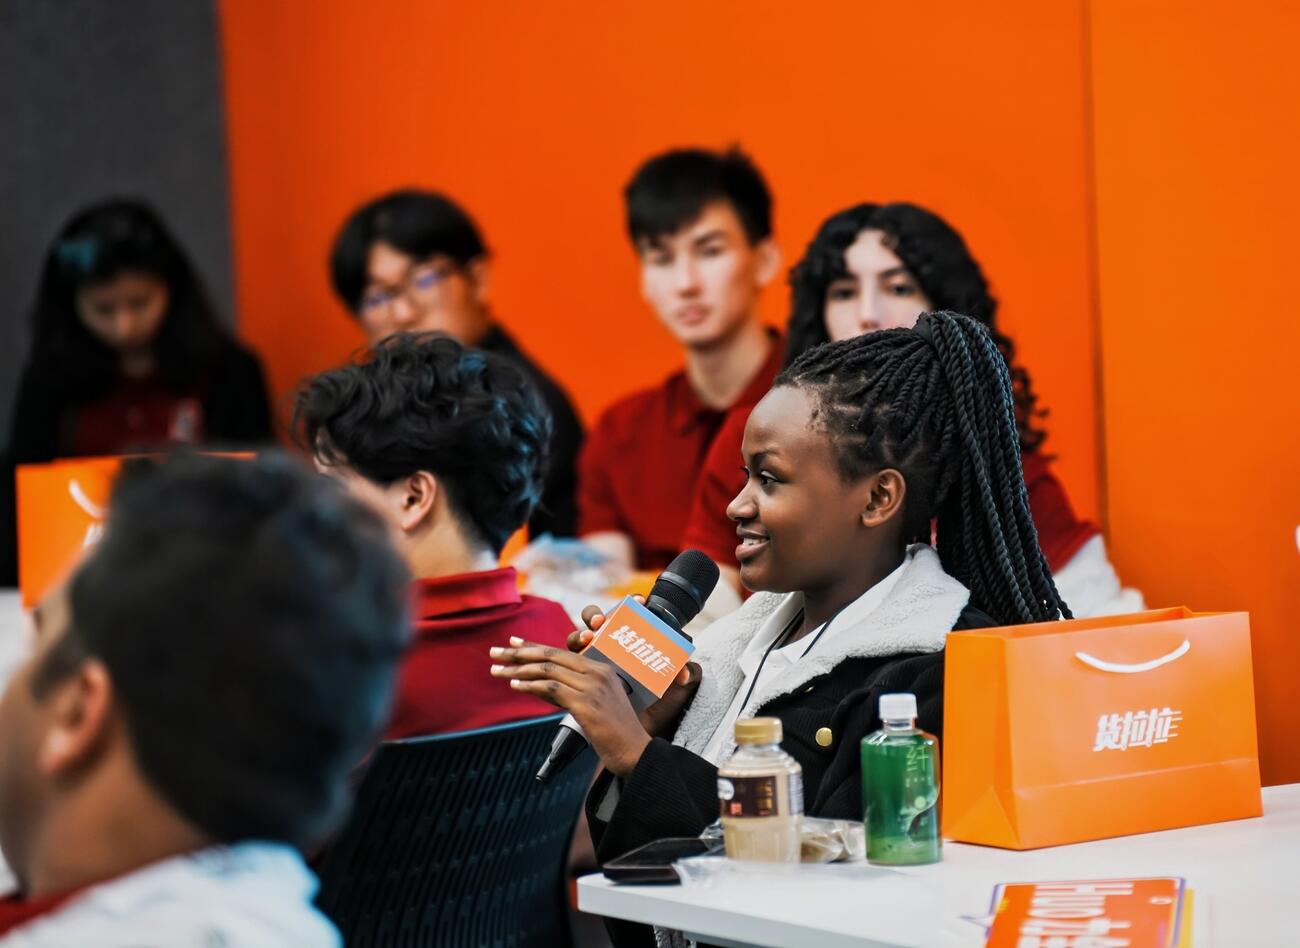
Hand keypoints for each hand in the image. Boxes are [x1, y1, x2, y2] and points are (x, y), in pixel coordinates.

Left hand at [490, 636, 650, 776]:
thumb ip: (568, 691)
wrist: (635, 752)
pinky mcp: (586, 703)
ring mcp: (592, 686)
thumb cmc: (614, 732)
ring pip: (548, 670)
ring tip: (497, 670)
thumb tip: (535, 685)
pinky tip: (515, 686)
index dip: (534, 646)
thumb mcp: (593, 704)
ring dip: (518, 669)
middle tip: (496, 652)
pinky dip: (530, 686)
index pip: (561, 651)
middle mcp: (597, 672)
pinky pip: (552, 689)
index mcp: (601, 668)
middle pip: (551, 655)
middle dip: (519, 653)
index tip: (513, 642)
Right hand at [568, 601, 701, 737]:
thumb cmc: (654, 706)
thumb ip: (684, 674)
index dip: (632, 604)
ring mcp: (592, 661)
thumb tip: (684, 673)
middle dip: (596, 617)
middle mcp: (608, 646)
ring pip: (578, 640)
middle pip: (596, 621)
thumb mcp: (673, 688)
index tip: (639, 602)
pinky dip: (564, 660)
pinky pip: (565, 666)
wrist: (638, 734)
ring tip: (586, 639)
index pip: (628, 615)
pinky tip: (575, 658)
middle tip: (601, 623)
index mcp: (630, 641)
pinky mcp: (579, 679)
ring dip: (579, 635)